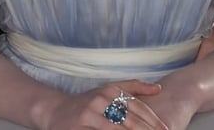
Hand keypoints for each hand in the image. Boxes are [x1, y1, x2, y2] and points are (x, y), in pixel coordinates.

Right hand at [36, 81, 164, 128]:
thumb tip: (159, 88)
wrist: (54, 110)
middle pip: (130, 121)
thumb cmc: (85, 103)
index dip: (153, 121)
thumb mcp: (107, 90)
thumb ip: (133, 87)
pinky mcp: (81, 126)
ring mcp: (90, 114)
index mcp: (109, 90)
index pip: (137, 107)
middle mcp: (100, 100)